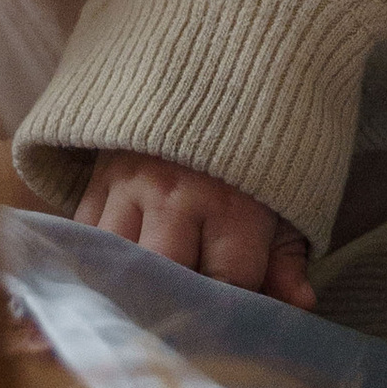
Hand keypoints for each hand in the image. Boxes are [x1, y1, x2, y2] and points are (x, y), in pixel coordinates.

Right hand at [75, 152, 316, 307]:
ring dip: (134, 282)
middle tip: (186, 313)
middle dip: (177, 301)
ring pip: (119, 263)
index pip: (225, 286)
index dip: (230, 309)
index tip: (232, 316)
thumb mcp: (284, 197)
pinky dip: (102, 257)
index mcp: (232, 205)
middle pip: (164, 279)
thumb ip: (286, 256)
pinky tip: (118, 269)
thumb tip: (298, 306)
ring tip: (150, 296)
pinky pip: (88, 236)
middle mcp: (175, 196)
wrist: (215, 71)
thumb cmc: (255, 149)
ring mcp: (129, 185)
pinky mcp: (98, 177)